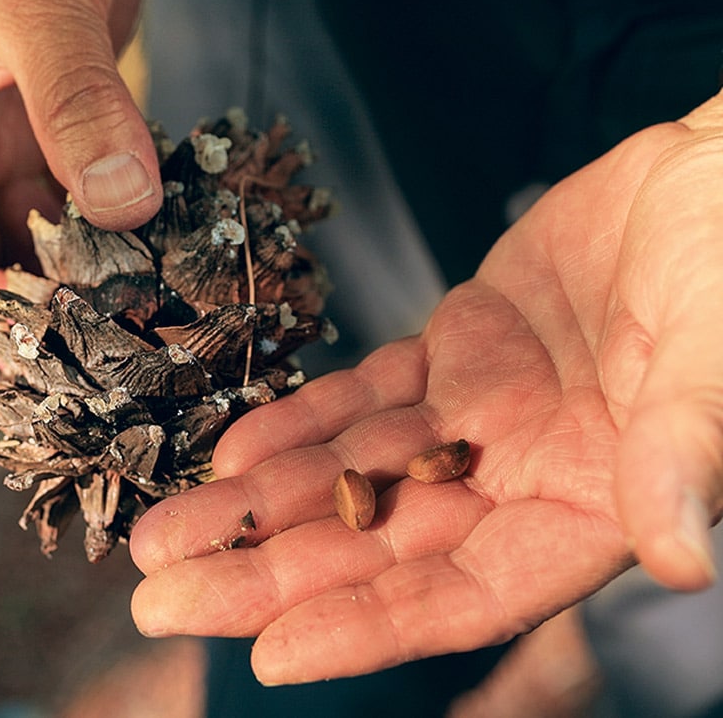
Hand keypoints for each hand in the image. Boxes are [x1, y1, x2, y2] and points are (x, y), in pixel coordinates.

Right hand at [0, 0, 159, 342]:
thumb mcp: (38, 9)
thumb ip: (75, 104)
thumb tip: (123, 206)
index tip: (33, 334)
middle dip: (28, 298)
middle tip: (97, 335)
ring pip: (23, 238)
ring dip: (73, 274)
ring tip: (129, 307)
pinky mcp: (49, 132)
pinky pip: (70, 206)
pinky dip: (104, 235)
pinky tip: (147, 255)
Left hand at [129, 91, 722, 684]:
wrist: (708, 178)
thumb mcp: (718, 357)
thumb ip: (686, 453)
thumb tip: (685, 553)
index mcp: (589, 508)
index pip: (462, 594)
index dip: (368, 627)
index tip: (270, 653)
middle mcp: (521, 477)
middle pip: (377, 546)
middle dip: (268, 574)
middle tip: (164, 601)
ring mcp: (480, 415)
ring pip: (351, 475)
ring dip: (257, 505)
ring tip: (164, 534)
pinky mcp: (454, 351)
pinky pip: (362, 399)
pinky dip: (299, 424)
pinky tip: (234, 450)